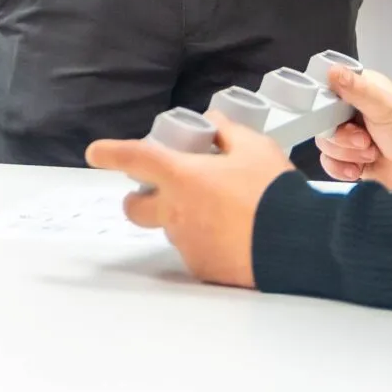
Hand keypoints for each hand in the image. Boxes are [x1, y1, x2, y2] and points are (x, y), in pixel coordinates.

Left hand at [85, 112, 293, 288]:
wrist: (296, 243)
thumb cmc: (273, 192)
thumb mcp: (255, 148)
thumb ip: (228, 132)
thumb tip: (213, 123)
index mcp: (182, 177)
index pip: (135, 159)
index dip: (111, 153)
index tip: (95, 153)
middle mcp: (175, 212)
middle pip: (135, 207)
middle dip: (141, 198)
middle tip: (167, 191)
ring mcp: (186, 243)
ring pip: (170, 228)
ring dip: (184, 220)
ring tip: (223, 214)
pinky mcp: (201, 269)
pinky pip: (194, 251)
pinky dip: (206, 243)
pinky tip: (234, 238)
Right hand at [313, 64, 391, 190]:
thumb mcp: (384, 106)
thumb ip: (356, 88)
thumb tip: (332, 70)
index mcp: (357, 91)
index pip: (324, 92)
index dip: (324, 106)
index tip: (337, 116)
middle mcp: (350, 112)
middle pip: (320, 123)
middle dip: (342, 137)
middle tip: (365, 139)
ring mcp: (350, 137)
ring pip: (325, 145)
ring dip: (347, 154)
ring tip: (371, 153)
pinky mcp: (351, 158)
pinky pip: (329, 164)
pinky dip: (342, 169)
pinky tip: (358, 169)